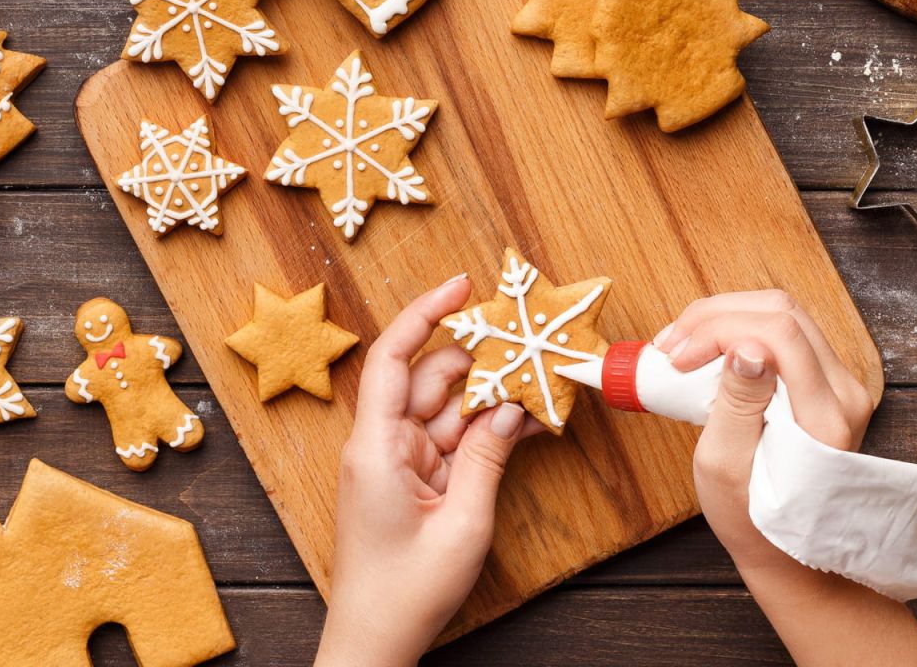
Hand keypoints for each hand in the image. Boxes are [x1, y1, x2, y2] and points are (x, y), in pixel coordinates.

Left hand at [315, 276, 542, 666]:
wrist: (376, 640)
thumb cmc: (406, 590)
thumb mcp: (461, 523)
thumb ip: (488, 458)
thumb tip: (511, 406)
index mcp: (376, 446)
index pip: (394, 358)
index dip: (424, 314)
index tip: (462, 285)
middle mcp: (383, 444)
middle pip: (431, 379)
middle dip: (478, 356)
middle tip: (529, 339)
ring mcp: (400, 462)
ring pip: (449, 409)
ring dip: (490, 395)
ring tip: (541, 379)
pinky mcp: (417, 480)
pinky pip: (455, 441)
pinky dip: (486, 431)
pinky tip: (527, 420)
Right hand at [655, 289, 872, 571]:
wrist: (790, 551)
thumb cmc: (752, 518)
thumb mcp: (726, 466)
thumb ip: (737, 403)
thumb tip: (745, 346)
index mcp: (825, 416)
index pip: (778, 333)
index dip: (717, 329)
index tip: (676, 357)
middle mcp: (845, 392)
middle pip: (781, 311)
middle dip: (716, 316)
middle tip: (670, 346)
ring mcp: (841, 384)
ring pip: (782, 313)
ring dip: (724, 318)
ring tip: (681, 345)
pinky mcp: (827, 382)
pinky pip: (783, 334)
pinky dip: (739, 330)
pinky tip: (707, 349)